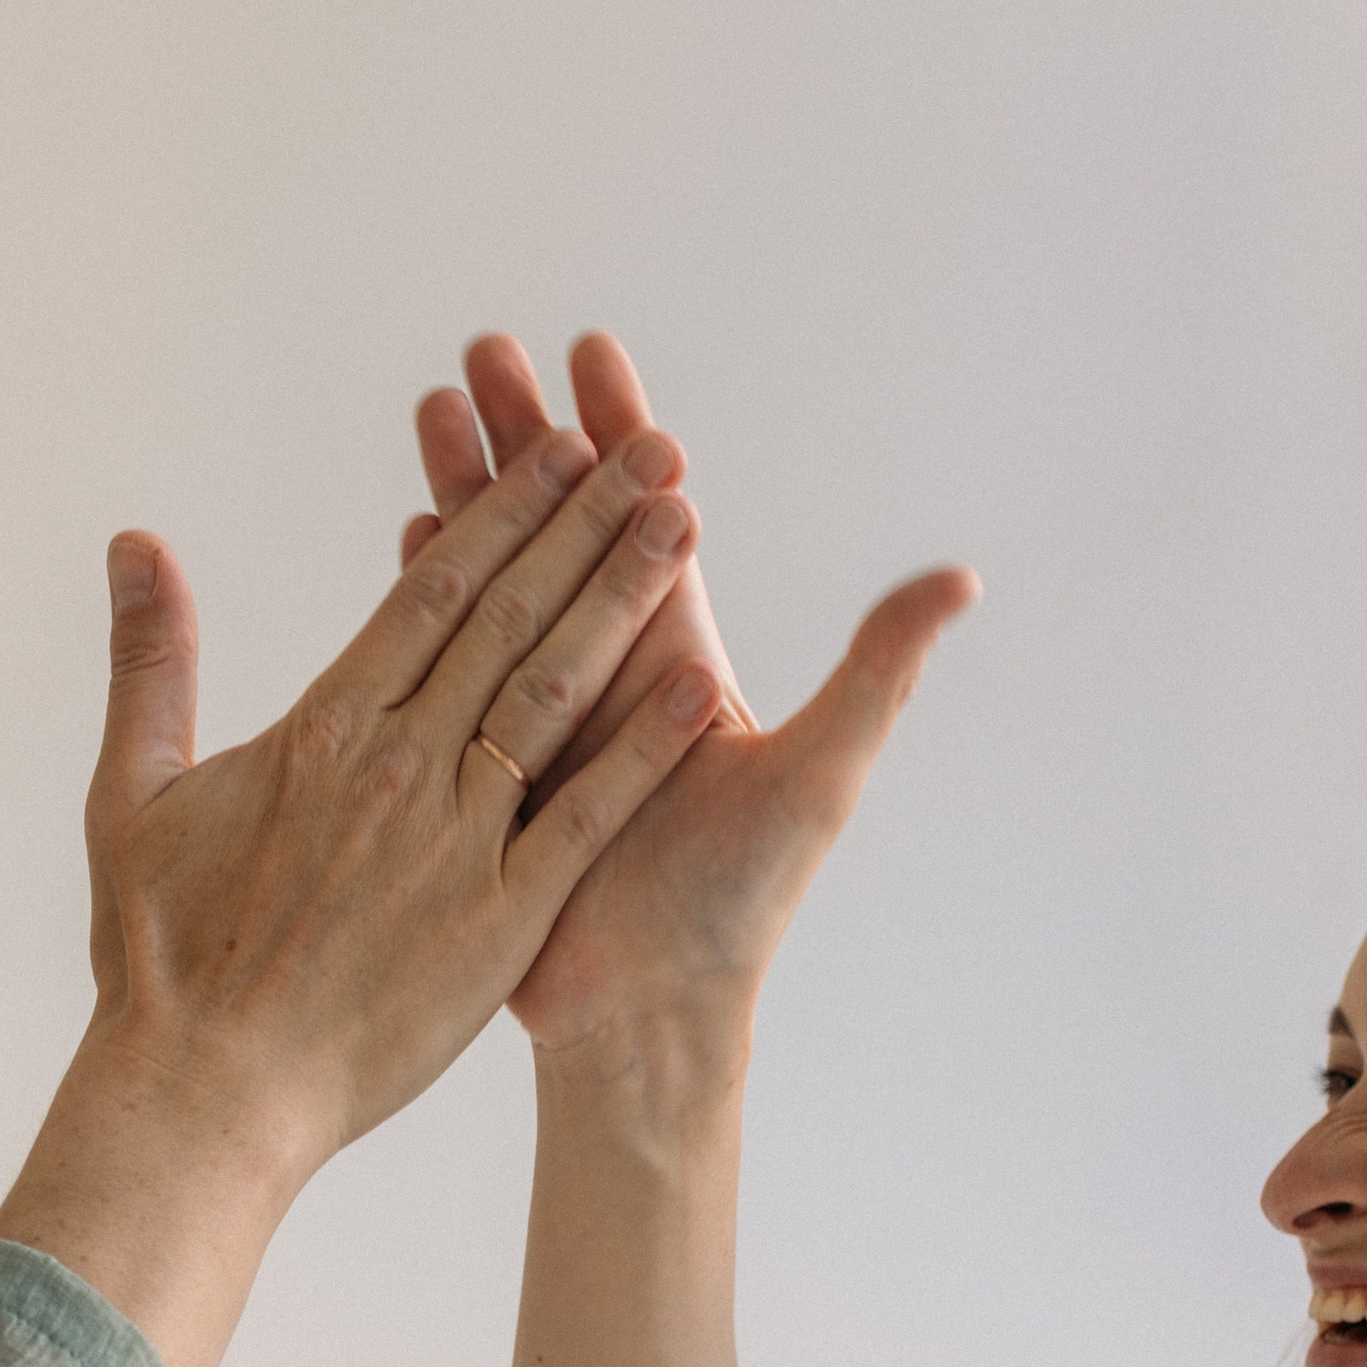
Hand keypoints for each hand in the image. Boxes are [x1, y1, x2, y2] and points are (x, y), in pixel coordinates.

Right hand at [0, 422, 723, 1366]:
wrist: (203, 1093)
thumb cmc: (159, 959)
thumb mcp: (130, 794)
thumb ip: (148, 662)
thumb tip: (134, 544)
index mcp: (323, 727)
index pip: (434, 589)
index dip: (504, 510)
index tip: (558, 448)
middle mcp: (399, 764)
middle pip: (510, 615)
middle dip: (585, 522)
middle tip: (650, 446)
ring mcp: (455, 840)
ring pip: (554, 691)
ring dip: (624, 600)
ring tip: (681, 521)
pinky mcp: (498, 919)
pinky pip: (583, 817)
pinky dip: (642, 750)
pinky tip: (699, 685)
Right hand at [406, 332, 977, 1064]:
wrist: (650, 1016)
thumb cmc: (739, 907)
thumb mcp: (819, 777)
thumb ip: (878, 672)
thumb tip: (958, 581)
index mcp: (674, 659)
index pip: (645, 519)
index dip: (621, 434)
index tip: (593, 352)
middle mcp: (604, 675)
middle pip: (556, 528)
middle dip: (523, 438)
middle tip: (484, 351)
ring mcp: (536, 719)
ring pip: (496, 579)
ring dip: (464, 497)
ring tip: (431, 411)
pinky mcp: (482, 773)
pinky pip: (448, 668)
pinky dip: (430, 598)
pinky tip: (408, 537)